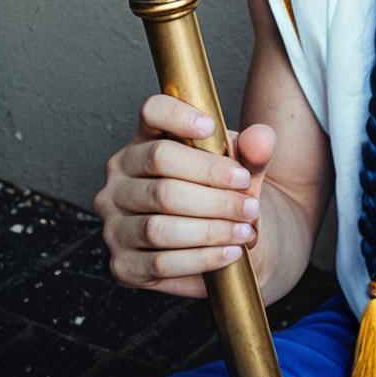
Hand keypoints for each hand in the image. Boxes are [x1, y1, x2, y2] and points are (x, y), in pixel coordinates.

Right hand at [93, 93, 276, 297]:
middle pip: (160, 167)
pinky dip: (201, 259)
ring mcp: (115, 221)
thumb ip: (255, 150)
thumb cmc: (225, 194)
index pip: (152, 112)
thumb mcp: (245, 168)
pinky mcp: (122, 265)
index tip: (211, 126)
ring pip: (159, 222)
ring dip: (210, 228)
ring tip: (245, 229)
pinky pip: (159, 263)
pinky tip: (231, 252)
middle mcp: (121, 177)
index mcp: (148, 140)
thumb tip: (260, 140)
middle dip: (213, 186)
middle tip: (250, 202)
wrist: (223, 242)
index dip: (177, 115)